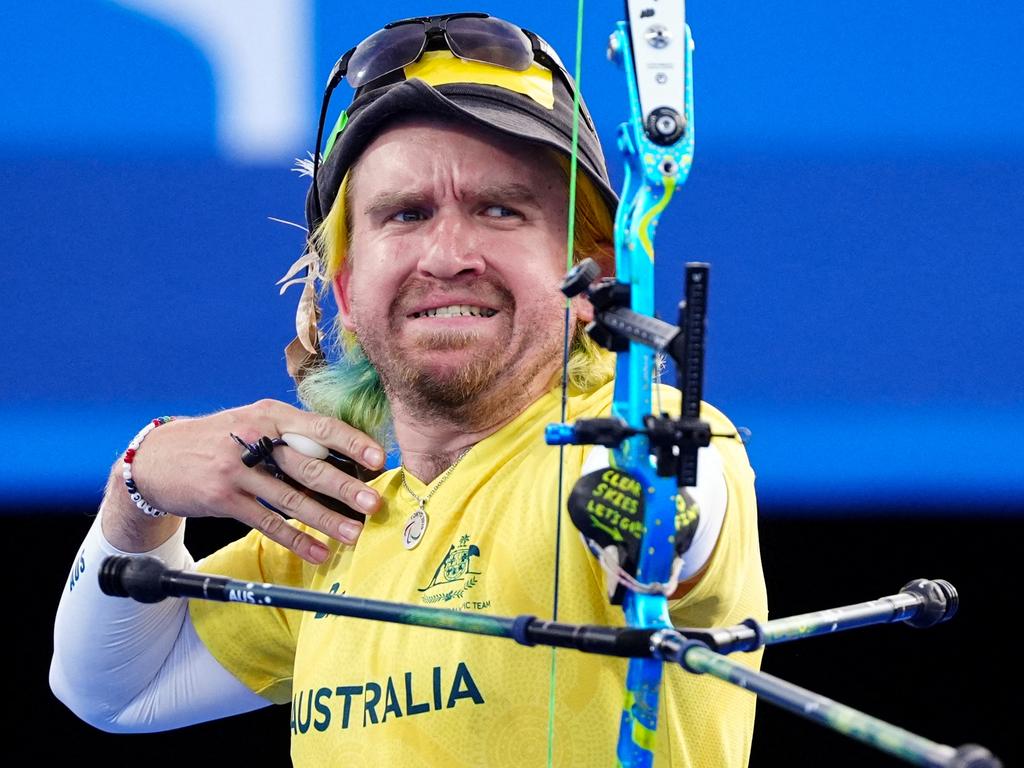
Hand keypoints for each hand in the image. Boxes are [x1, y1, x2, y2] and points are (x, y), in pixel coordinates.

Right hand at [102, 400, 385, 563]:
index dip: (351, 442)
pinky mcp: (224, 499)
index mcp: (269, 414)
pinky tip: (317, 552)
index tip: (380, 458)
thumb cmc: (221, 438)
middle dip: (345, 487)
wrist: (159, 457)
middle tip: (375, 504)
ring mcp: (236, 470)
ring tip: (354, 534)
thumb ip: (292, 432)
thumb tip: (344, 454)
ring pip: (290, 499)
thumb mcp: (253, 420)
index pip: (318, 427)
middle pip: (308, 466)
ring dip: (325, 520)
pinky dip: (294, 540)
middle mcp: (254, 439)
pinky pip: (266, 523)